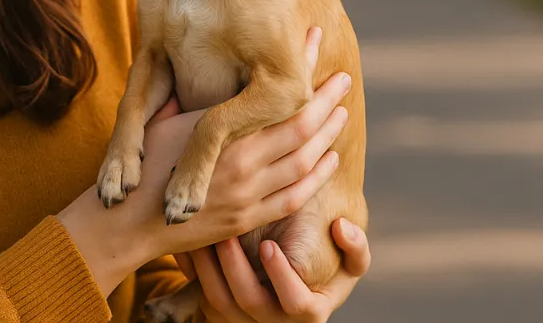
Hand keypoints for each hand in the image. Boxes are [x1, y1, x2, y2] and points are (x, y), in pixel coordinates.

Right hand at [134, 27, 352, 257]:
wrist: (131, 222)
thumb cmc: (143, 164)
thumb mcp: (164, 121)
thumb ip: (192, 97)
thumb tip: (206, 63)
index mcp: (223, 134)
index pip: (275, 96)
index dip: (299, 68)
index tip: (313, 41)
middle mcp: (242, 163)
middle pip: (301, 127)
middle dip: (325, 100)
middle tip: (343, 77)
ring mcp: (248, 194)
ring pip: (304, 161)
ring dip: (327, 136)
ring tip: (341, 113)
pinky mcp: (248, 219)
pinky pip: (294, 197)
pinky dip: (317, 177)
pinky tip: (329, 159)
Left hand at [176, 217, 370, 321]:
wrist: (297, 244)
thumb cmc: (328, 248)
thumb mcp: (350, 253)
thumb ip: (355, 246)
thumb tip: (341, 228)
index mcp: (312, 309)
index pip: (296, 305)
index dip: (281, 278)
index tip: (269, 246)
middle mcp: (277, 319)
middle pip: (249, 304)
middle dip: (235, 268)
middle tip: (228, 235)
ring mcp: (245, 316)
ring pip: (218, 303)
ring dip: (209, 269)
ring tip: (207, 234)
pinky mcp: (221, 305)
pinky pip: (199, 294)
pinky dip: (191, 269)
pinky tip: (187, 242)